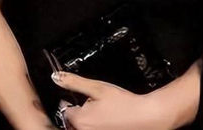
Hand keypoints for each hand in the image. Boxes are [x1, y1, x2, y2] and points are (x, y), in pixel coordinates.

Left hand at [52, 72, 170, 129]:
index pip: (65, 110)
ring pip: (82, 128)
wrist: (147, 118)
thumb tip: (55, 77)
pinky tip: (108, 122)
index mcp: (79, 119)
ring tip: (104, 114)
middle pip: (72, 123)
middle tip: (96, 107)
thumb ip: (74, 82)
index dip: (72, 102)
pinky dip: (97, 126)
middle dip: (78, 114)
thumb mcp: (97, 87)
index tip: (83, 99)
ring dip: (87, 122)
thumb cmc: (123, 102)